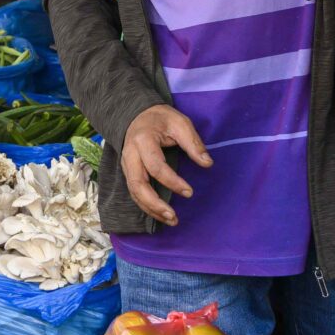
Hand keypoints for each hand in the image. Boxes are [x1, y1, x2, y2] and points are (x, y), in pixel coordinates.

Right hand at [119, 104, 211, 225]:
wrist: (138, 114)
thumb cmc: (161, 119)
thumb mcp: (180, 123)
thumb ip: (193, 143)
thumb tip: (207, 163)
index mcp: (143, 140)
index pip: (156, 166)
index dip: (172, 182)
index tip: (189, 192)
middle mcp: (130, 155)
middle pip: (138, 184)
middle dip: (155, 204)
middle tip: (173, 217)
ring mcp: (127, 165)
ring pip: (134, 192)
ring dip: (150, 209)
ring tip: (170, 220)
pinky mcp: (128, 173)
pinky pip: (134, 193)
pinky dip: (146, 206)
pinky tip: (160, 215)